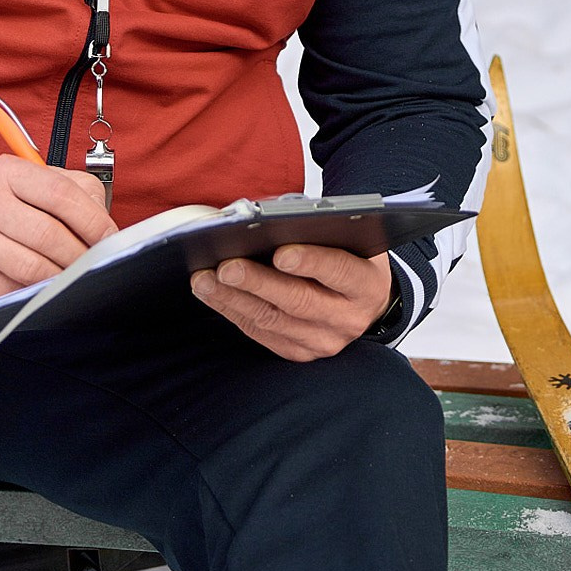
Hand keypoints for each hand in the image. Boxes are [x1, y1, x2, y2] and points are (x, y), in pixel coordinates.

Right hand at [0, 156, 116, 301]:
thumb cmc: (2, 203)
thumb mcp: (33, 183)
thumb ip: (75, 193)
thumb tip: (105, 228)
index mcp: (8, 172)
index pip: (61, 194)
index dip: (93, 221)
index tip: (109, 239)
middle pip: (48, 235)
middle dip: (79, 256)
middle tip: (92, 264)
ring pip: (30, 268)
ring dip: (59, 278)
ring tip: (71, 277)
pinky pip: (8, 290)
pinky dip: (31, 292)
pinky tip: (38, 286)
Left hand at [190, 245, 390, 361]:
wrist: (361, 301)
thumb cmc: (347, 256)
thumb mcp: (347, 238)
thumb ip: (316, 227)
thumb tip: (267, 217)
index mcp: (366, 284)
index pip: (339, 271)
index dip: (310, 261)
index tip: (280, 252)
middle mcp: (348, 319)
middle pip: (299, 301)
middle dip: (258, 282)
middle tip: (227, 266)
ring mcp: (323, 341)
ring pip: (273, 320)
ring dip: (233, 298)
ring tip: (204, 279)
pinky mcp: (299, 353)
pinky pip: (260, 333)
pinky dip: (232, 312)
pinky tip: (212, 293)